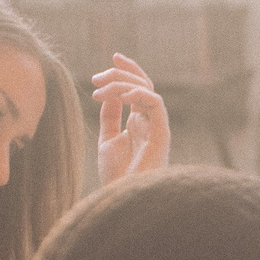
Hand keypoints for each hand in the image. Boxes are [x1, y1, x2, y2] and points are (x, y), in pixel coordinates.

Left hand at [93, 54, 169, 182]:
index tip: (110, 60)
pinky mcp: (162, 134)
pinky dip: (139, 94)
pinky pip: (156, 104)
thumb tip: (107, 94)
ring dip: (124, 84)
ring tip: (100, 88)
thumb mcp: (107, 140)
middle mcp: (150, 122)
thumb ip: (109, 117)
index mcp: (139, 123)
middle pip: (142, 85)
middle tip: (96, 77)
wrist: (123, 199)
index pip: (137, 89)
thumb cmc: (116, 176)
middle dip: (120, 74)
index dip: (126, 72)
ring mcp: (157, 127)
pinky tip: (120, 96)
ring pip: (147, 91)